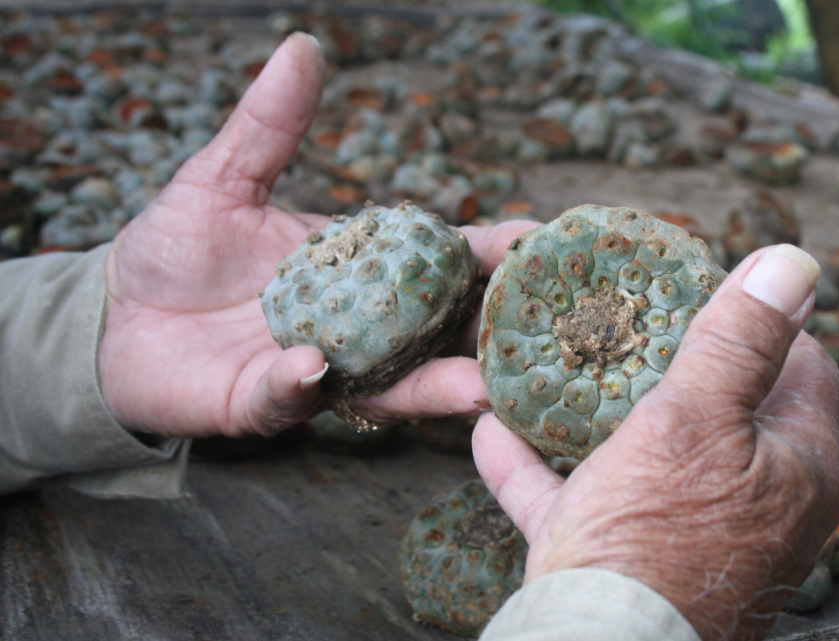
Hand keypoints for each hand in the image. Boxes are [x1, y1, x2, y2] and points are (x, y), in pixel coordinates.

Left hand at [99, 34, 535, 437]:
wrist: (111, 318)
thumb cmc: (176, 250)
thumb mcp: (223, 179)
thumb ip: (270, 124)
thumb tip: (303, 46)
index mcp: (358, 271)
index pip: (438, 264)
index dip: (489, 255)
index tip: (535, 240)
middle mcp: (355, 328)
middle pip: (437, 335)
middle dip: (486, 335)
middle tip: (536, 329)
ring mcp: (318, 371)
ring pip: (390, 386)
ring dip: (434, 387)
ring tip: (476, 385)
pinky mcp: (263, 404)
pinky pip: (291, 399)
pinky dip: (303, 384)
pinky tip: (313, 365)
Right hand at [474, 245, 838, 639]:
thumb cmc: (657, 538)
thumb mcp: (697, 419)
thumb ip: (741, 340)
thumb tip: (796, 261)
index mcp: (798, 463)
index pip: (804, 365)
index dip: (759, 319)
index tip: (701, 289)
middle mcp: (759, 503)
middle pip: (722, 409)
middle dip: (668, 363)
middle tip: (625, 319)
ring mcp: (695, 540)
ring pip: (647, 457)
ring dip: (597, 416)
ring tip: (560, 366)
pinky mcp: (631, 567)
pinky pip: (586, 505)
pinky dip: (546, 473)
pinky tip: (495, 435)